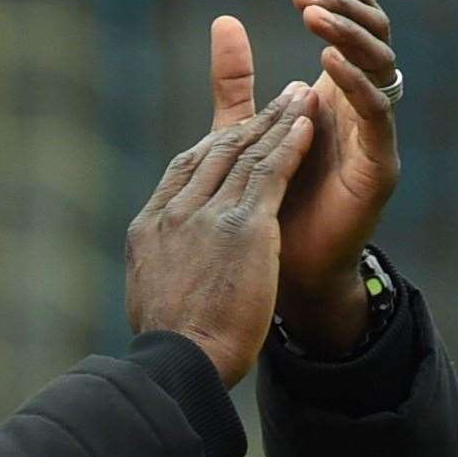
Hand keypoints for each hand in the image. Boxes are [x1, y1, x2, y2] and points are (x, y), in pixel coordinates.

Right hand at [127, 87, 317, 387]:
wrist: (181, 359)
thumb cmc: (169, 345)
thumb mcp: (150, 296)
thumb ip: (160, 270)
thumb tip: (162, 274)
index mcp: (150, 228)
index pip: (184, 171)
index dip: (213, 146)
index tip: (236, 131)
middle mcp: (175, 212)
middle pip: (215, 153)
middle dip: (251, 122)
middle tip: (280, 98)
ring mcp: (207, 216)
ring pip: (246, 155)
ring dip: (278, 121)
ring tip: (301, 97)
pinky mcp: (244, 227)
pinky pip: (270, 172)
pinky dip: (290, 144)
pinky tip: (308, 124)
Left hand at [209, 0, 400, 354]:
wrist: (282, 277)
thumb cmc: (268, 207)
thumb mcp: (245, 132)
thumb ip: (237, 82)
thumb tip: (223, 20)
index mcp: (336, 98)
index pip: (353, 32)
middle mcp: (362, 111)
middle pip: (375, 40)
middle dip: (347, 11)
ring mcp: (375, 138)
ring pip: (381, 69)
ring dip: (350, 39)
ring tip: (316, 19)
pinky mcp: (379, 168)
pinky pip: (377, 116)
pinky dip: (355, 87)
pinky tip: (326, 69)